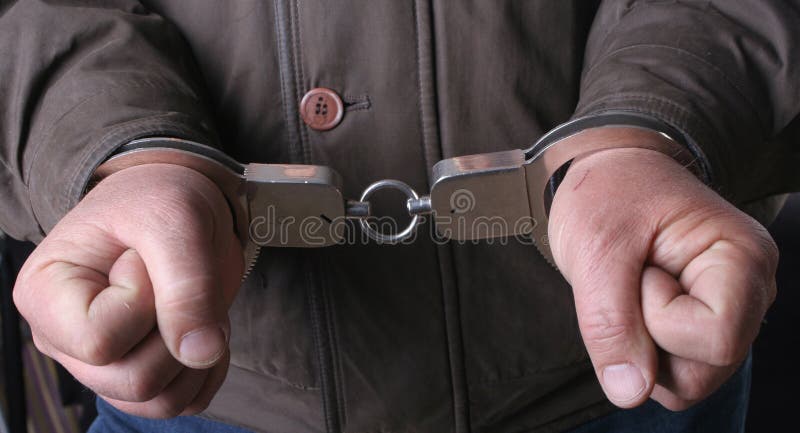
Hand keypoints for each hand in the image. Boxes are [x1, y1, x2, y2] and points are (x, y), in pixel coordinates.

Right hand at [13, 164, 243, 417]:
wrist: (177, 201)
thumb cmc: (158, 198)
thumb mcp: (175, 221)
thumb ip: (187, 286)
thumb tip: (201, 354)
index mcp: (45, 295)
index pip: (100, 341)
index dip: (142, 303)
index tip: (142, 258)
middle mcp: (64, 339)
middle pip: (131, 381)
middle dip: (175, 331)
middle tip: (173, 281)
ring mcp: (101, 364)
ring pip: (158, 401)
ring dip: (196, 356)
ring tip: (192, 302)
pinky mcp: (140, 371)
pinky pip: (184, 400)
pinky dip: (209, 369)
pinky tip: (205, 326)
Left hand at [548, 129, 776, 409]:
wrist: (606, 171)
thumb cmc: (605, 195)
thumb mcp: (596, 250)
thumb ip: (610, 324)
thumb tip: (630, 393)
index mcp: (742, 259)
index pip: (716, 338)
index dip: (661, 320)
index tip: (640, 272)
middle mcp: (751, 291)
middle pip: (706, 369)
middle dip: (650, 339)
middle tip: (632, 281)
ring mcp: (731, 311)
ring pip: (689, 379)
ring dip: (644, 346)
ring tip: (634, 288)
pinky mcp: (705, 323)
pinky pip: (675, 369)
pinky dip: (644, 348)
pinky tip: (637, 303)